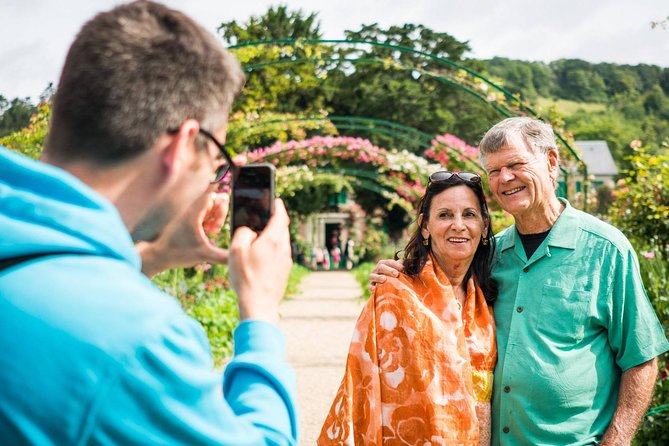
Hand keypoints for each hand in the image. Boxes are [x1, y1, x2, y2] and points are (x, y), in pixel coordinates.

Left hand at [138, 188, 229, 276]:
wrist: (159, 255)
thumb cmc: (178, 253)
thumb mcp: (204, 255)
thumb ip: (223, 256)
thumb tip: (238, 257)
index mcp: (195, 212)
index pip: (210, 188)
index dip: (220, 180)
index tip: (226, 168)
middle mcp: (194, 208)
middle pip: (217, 199)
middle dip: (221, 213)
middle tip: (215, 228)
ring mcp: (193, 212)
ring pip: (214, 206)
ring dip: (217, 217)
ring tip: (211, 230)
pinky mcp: (192, 217)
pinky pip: (208, 212)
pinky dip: (212, 220)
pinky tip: (208, 231)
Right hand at [228, 199, 291, 323]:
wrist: (259, 305)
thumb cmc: (246, 277)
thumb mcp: (237, 249)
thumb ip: (243, 233)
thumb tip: (249, 231)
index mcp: (274, 239)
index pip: (280, 216)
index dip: (278, 206)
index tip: (275, 200)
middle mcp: (284, 248)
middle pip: (282, 229)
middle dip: (274, 221)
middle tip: (264, 217)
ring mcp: (285, 261)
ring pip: (281, 242)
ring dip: (272, 236)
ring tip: (259, 237)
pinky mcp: (284, 272)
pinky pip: (279, 254)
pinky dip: (272, 250)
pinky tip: (259, 256)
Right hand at [368, 258, 403, 291]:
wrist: (390, 288)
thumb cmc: (397, 277)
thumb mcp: (400, 272)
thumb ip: (402, 267)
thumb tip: (405, 262)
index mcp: (384, 264)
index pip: (389, 262)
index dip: (395, 264)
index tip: (402, 268)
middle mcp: (377, 269)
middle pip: (380, 267)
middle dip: (388, 270)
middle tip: (396, 274)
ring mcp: (373, 278)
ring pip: (372, 276)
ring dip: (378, 277)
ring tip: (384, 279)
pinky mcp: (371, 286)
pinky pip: (369, 286)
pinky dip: (371, 288)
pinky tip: (375, 289)